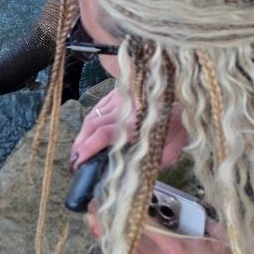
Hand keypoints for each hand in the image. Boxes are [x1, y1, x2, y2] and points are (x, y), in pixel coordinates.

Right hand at [69, 87, 188, 169]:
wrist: (174, 82)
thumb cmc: (178, 115)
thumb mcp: (179, 138)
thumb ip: (166, 157)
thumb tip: (150, 170)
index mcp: (137, 121)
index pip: (106, 133)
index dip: (90, 147)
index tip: (80, 161)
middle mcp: (123, 108)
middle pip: (94, 126)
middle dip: (81, 146)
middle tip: (75, 163)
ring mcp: (117, 99)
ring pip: (93, 117)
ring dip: (82, 136)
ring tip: (77, 153)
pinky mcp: (115, 94)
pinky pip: (97, 110)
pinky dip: (88, 124)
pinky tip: (85, 135)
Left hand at [86, 200, 231, 253]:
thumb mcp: (217, 235)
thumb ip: (197, 216)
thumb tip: (179, 201)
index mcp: (173, 246)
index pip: (139, 221)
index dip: (124, 207)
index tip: (112, 193)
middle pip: (121, 237)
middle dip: (105, 220)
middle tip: (92, 203)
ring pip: (121, 250)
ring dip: (109, 234)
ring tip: (95, 217)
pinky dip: (122, 247)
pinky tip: (116, 237)